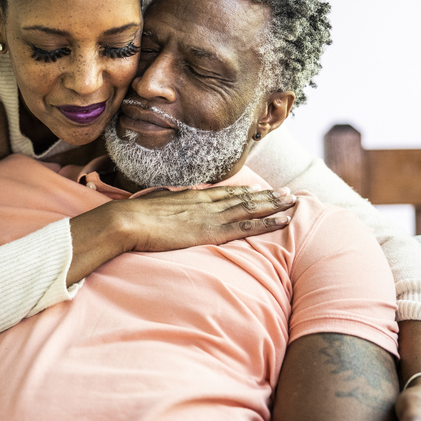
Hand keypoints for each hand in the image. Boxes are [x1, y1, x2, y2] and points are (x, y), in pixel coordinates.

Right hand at [119, 185, 295, 253]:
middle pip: (244, 197)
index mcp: (191, 196)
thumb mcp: (154, 204)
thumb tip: (167, 201)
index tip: (260, 189)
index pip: (224, 192)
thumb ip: (167, 203)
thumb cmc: (135, 216)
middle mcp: (206, 202)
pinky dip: (267, 222)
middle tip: (288, 193)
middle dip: (268, 195)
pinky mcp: (212, 231)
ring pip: (251, 208)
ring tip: (293, 202)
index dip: (244, 191)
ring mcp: (211, 215)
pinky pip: (247, 226)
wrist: (128, 221)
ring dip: (275, 205)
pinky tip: (282, 220)